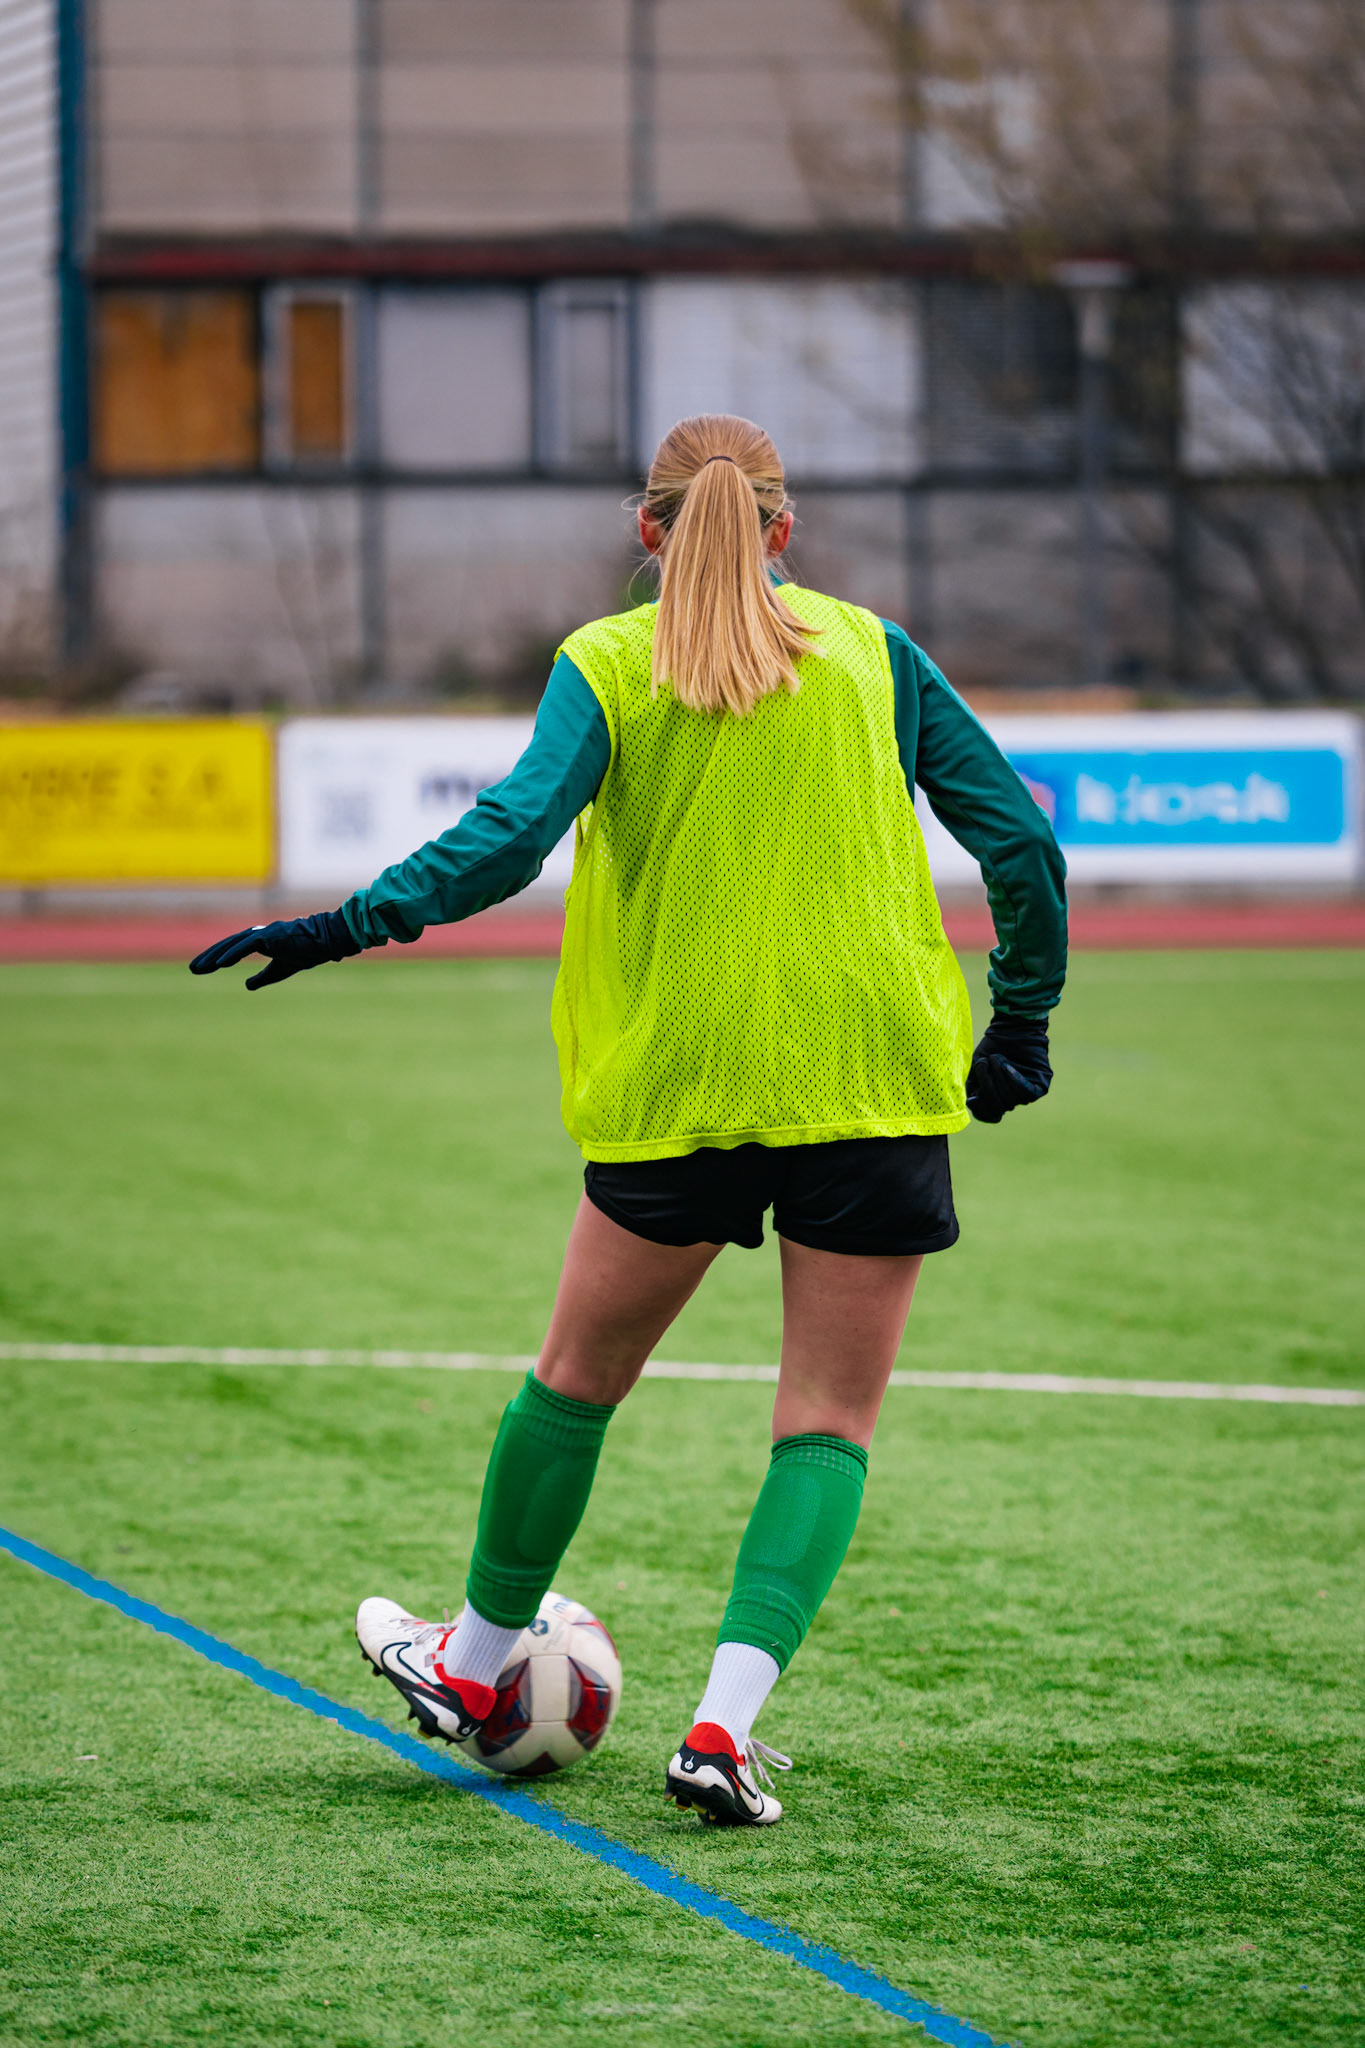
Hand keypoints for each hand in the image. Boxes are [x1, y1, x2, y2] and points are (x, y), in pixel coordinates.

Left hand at [189, 910, 360, 990]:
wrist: (325, 941)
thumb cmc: (305, 952)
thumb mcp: (279, 970)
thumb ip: (261, 978)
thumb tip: (246, 986)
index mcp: (258, 942)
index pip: (229, 949)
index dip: (213, 959)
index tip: (199, 969)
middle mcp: (256, 935)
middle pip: (225, 946)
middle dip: (207, 958)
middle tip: (192, 969)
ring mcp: (262, 934)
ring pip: (232, 944)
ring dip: (214, 956)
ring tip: (200, 968)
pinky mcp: (270, 936)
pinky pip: (247, 945)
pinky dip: (233, 954)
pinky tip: (221, 964)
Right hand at [966, 1015, 1051, 1123]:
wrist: (1012, 1028)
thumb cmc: (992, 1047)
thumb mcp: (976, 1069)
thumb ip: (974, 1087)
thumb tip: (972, 1102)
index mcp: (996, 1097)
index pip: (990, 1116)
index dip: (981, 1111)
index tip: (972, 1098)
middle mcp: (1012, 1099)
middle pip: (999, 1107)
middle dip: (988, 1085)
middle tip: (984, 1063)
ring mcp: (1026, 1094)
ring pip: (1011, 1100)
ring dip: (999, 1077)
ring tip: (996, 1058)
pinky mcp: (1040, 1085)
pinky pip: (1027, 1093)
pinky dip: (1014, 1079)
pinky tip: (1007, 1066)